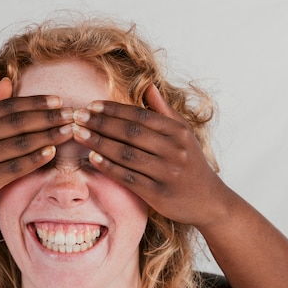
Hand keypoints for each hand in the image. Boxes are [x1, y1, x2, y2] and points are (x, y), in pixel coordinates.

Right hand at [0, 78, 73, 222]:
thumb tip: (7, 81)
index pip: (9, 106)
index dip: (35, 102)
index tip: (58, 101)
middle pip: (18, 123)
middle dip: (48, 117)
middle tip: (71, 115)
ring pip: (20, 144)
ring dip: (48, 137)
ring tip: (68, 132)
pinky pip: (15, 167)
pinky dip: (35, 159)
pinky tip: (52, 153)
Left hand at [71, 84, 231, 228]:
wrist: (209, 201)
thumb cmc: (191, 164)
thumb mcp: (183, 135)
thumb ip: (164, 111)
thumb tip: (148, 86)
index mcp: (178, 132)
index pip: (140, 115)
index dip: (114, 110)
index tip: (91, 105)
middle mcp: (174, 150)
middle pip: (131, 132)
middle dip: (101, 123)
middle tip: (78, 117)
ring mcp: (166, 173)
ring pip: (127, 154)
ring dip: (100, 143)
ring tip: (79, 134)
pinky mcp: (159, 194)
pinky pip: (128, 177)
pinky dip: (109, 167)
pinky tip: (92, 158)